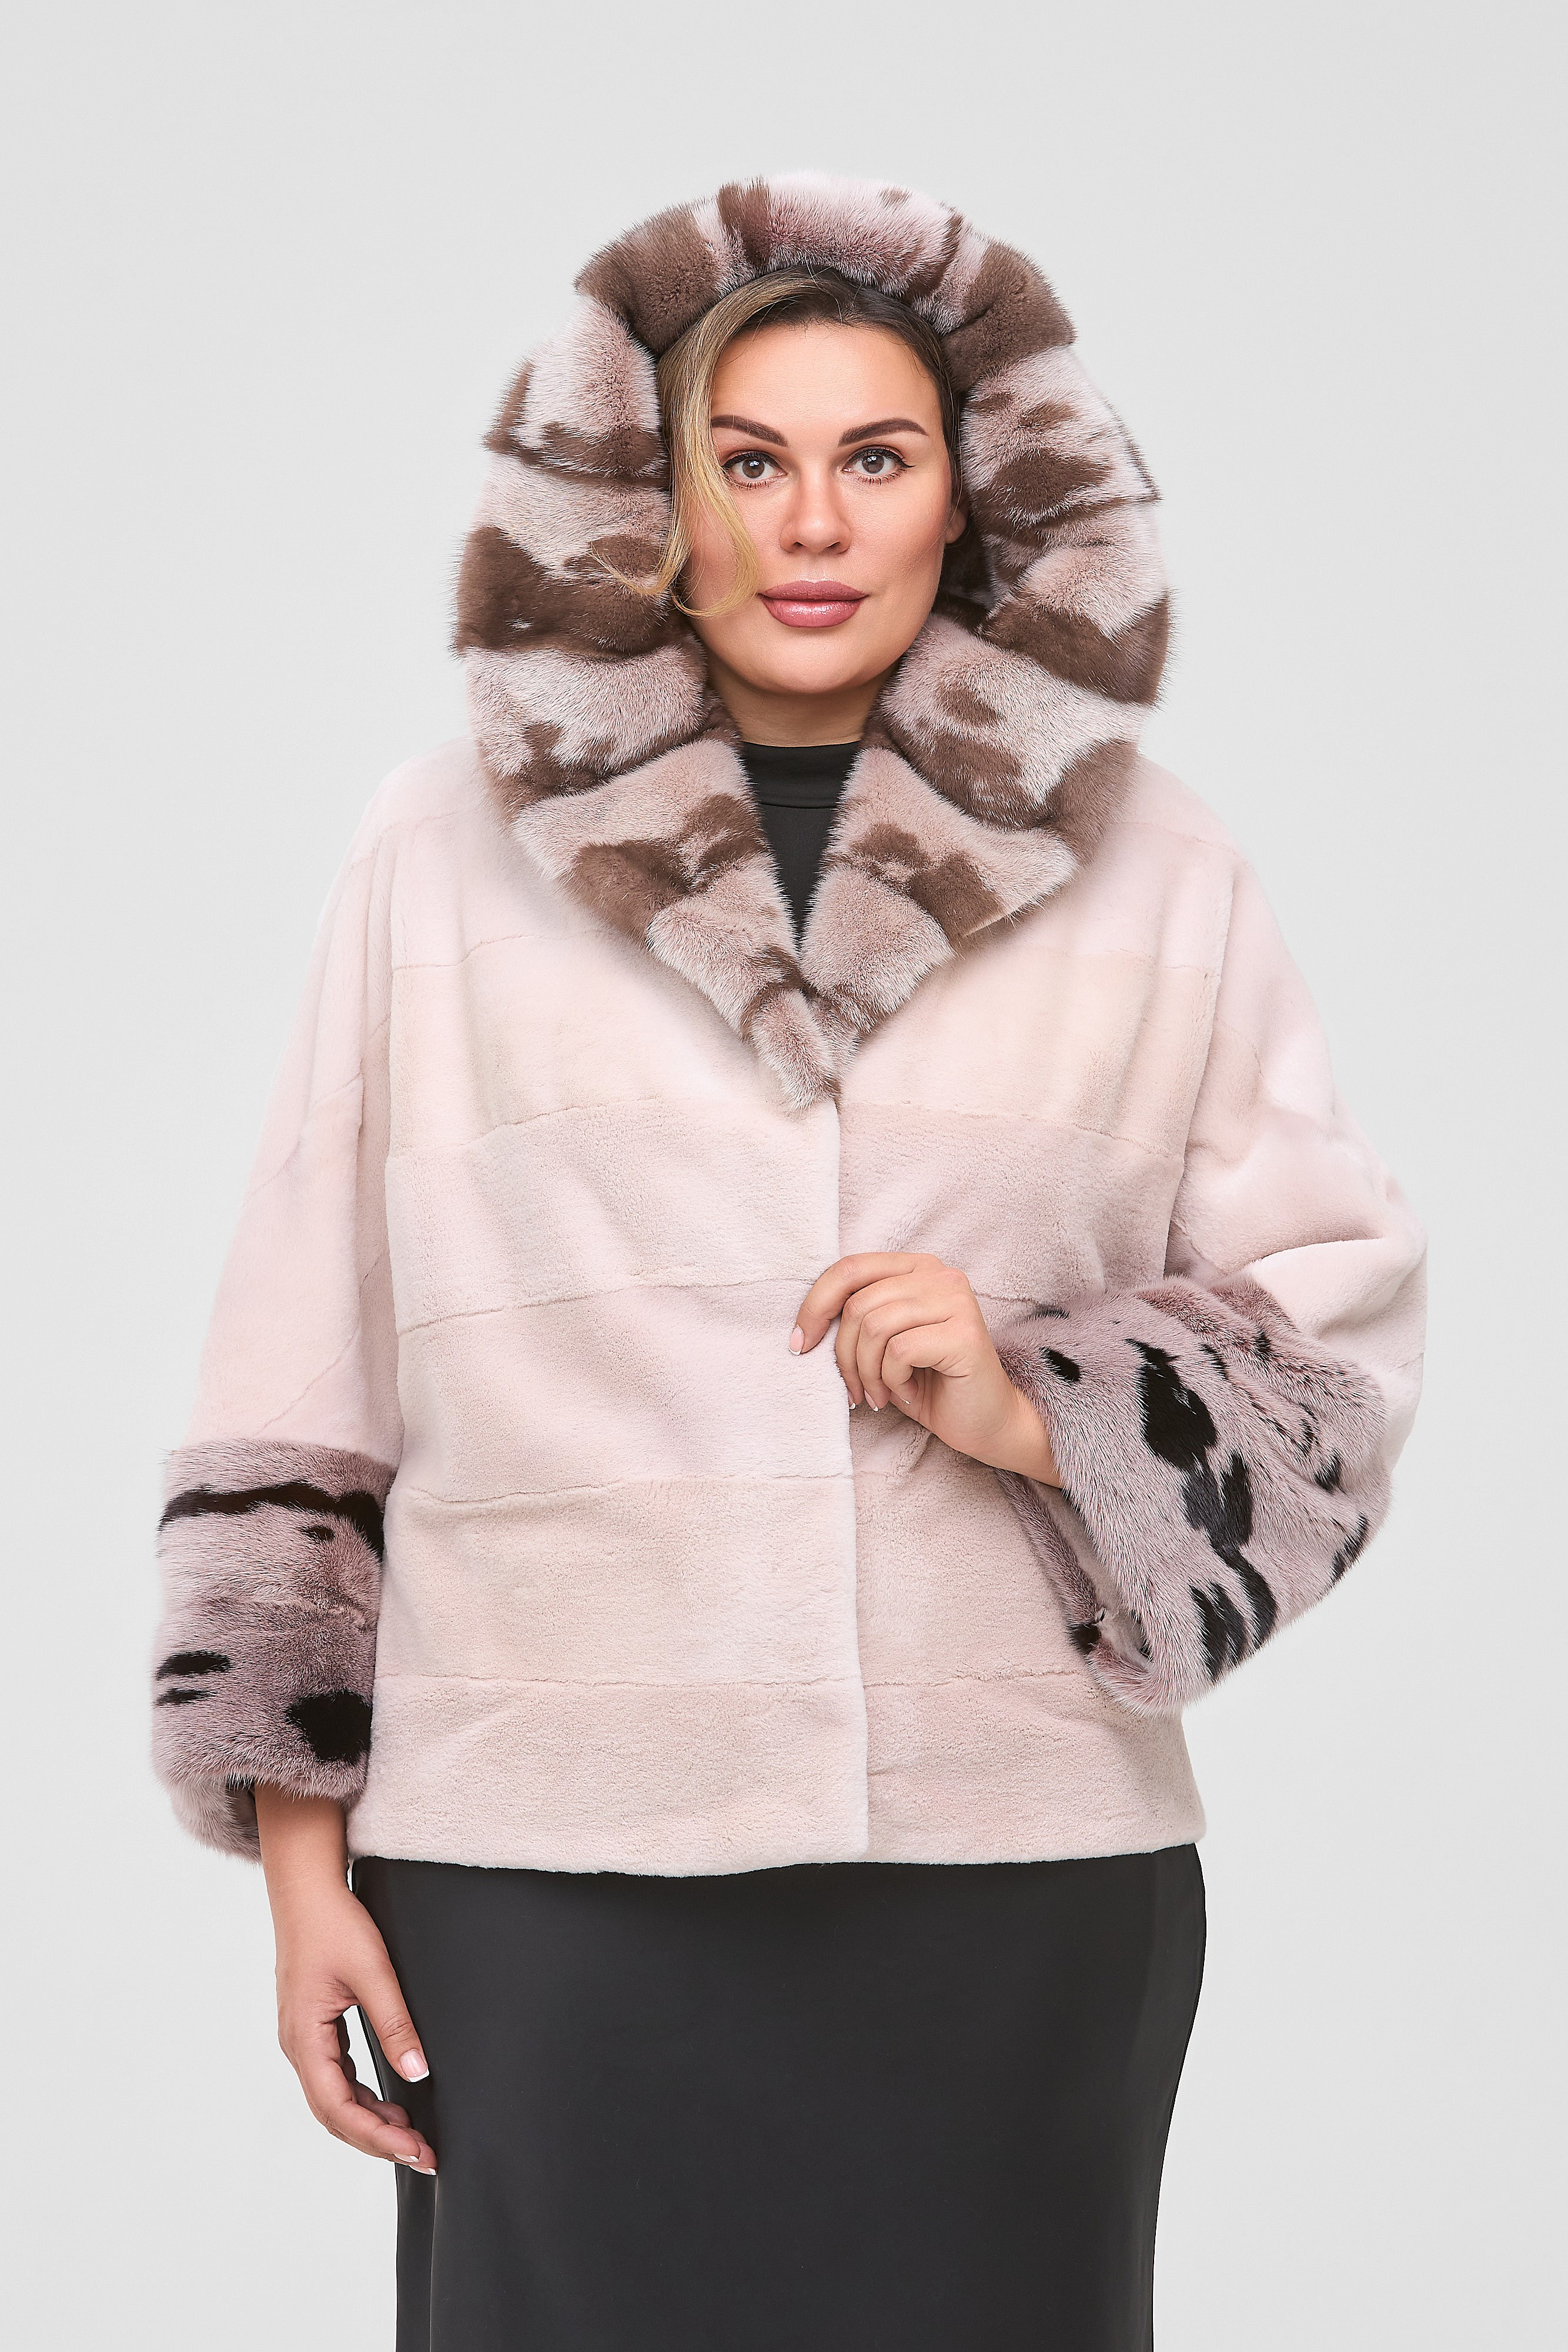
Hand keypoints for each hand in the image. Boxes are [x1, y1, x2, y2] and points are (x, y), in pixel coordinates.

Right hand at [255, 1789, 436, 2173]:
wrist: (306, 1889)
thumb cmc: (335, 1923)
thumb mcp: (372, 1972)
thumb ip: (395, 2024)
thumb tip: (419, 2072)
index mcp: (304, 2038)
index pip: (338, 2108)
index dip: (377, 2137)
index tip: (415, 2151)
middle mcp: (297, 2046)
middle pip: (333, 2114)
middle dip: (377, 2139)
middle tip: (423, 2155)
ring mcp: (302, 2038)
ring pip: (333, 2099)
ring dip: (370, 2121)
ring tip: (412, 2134)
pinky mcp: (313, 2027)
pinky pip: (335, 2077)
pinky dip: (362, 2097)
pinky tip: (390, 2101)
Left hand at [792, 1252, 1060, 1483]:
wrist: (986, 1424)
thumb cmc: (930, 1385)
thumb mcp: (883, 1345)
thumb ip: (856, 1320)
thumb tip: (806, 1325)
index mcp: (917, 1269)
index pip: (850, 1268)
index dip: (814, 1305)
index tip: (800, 1344)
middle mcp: (941, 1275)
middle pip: (857, 1304)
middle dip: (844, 1356)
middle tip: (855, 1389)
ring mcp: (957, 1301)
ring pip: (874, 1327)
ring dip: (867, 1372)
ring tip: (880, 1394)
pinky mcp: (965, 1334)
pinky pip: (899, 1351)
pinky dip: (892, 1381)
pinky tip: (910, 1394)